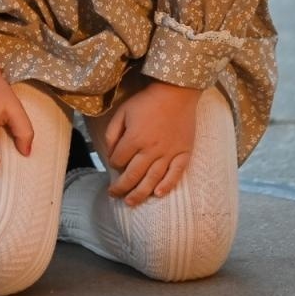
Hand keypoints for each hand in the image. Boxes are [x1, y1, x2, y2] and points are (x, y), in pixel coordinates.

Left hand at [104, 80, 198, 206]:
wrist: (176, 93)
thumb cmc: (147, 101)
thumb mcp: (122, 112)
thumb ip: (113, 134)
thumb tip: (111, 154)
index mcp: (134, 139)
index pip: (118, 161)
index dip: (113, 164)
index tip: (114, 163)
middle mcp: (151, 149)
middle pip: (133, 176)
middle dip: (121, 188)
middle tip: (114, 195)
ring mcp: (169, 153)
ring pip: (152, 179)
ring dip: (140, 193)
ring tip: (130, 202)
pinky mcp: (184, 152)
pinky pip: (176, 173)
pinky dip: (167, 185)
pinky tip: (158, 194)